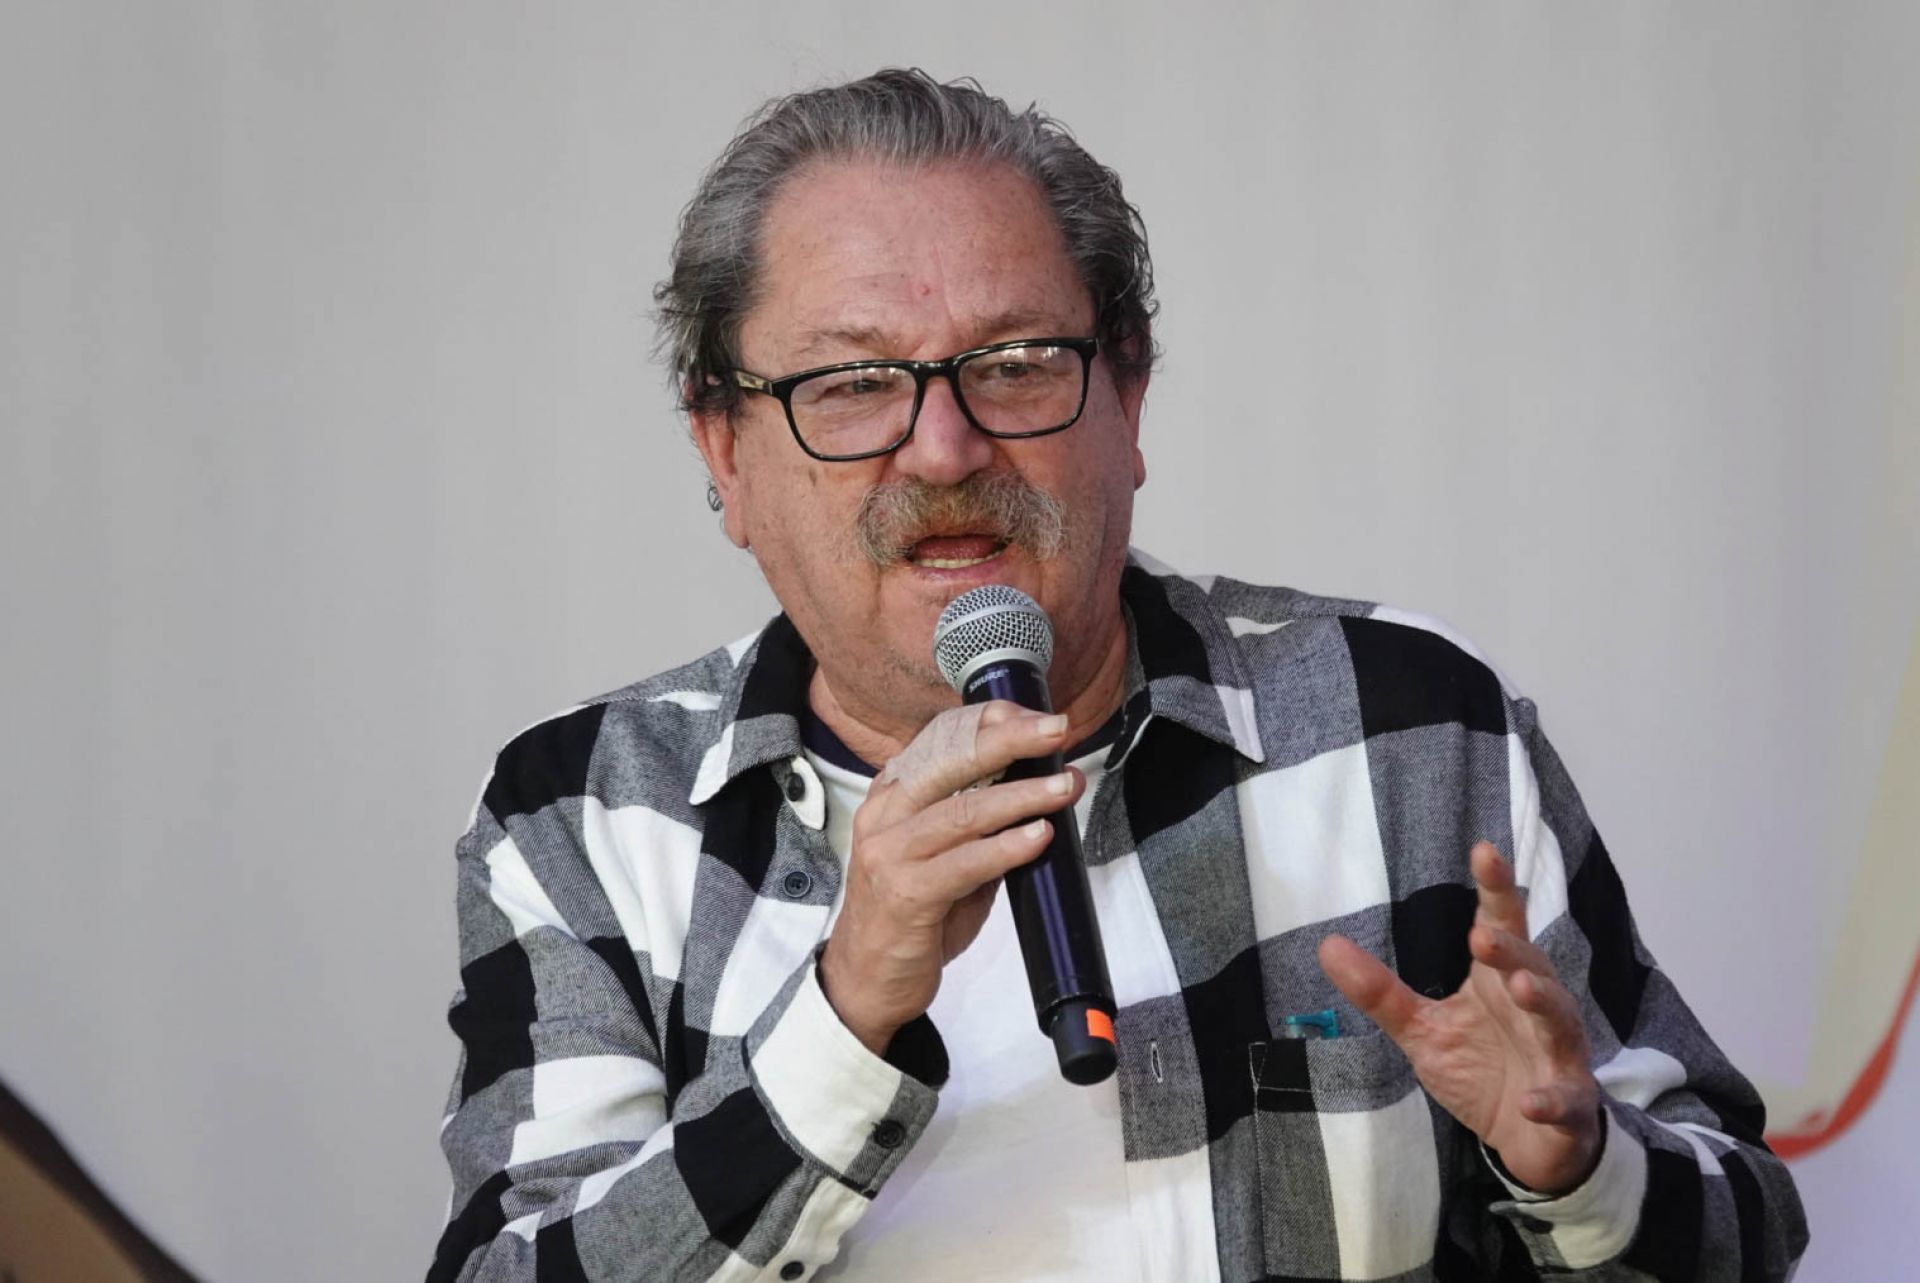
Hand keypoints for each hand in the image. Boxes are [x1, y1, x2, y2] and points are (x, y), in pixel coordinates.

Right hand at [819, 701, 1084, 1055]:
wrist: (868, 979)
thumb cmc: (914, 912)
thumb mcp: (942, 854)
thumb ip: (978, 822)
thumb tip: (1042, 788)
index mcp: (893, 795)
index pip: (941, 738)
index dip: (992, 721)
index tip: (1039, 719)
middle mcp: (885, 814)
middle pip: (951, 760)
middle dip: (1011, 740)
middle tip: (1058, 731)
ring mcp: (890, 853)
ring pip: (963, 810)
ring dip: (1023, 795)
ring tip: (1065, 786)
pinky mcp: (904, 894)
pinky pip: (964, 863)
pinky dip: (1006, 847)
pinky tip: (1038, 836)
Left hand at [1317, 841, 1601, 1193]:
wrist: (1530, 1141)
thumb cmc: (1481, 1071)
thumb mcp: (1423, 1031)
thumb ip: (1381, 992)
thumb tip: (1326, 944)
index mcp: (1499, 982)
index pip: (1501, 925)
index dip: (1496, 889)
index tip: (1483, 850)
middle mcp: (1535, 1008)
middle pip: (1530, 966)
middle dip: (1510, 949)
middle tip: (1480, 935)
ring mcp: (1558, 1054)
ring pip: (1559, 1020)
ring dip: (1543, 1003)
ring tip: (1520, 988)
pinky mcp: (1568, 1103)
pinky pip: (1565, 1098)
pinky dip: (1553, 1099)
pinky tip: (1535, 1102)